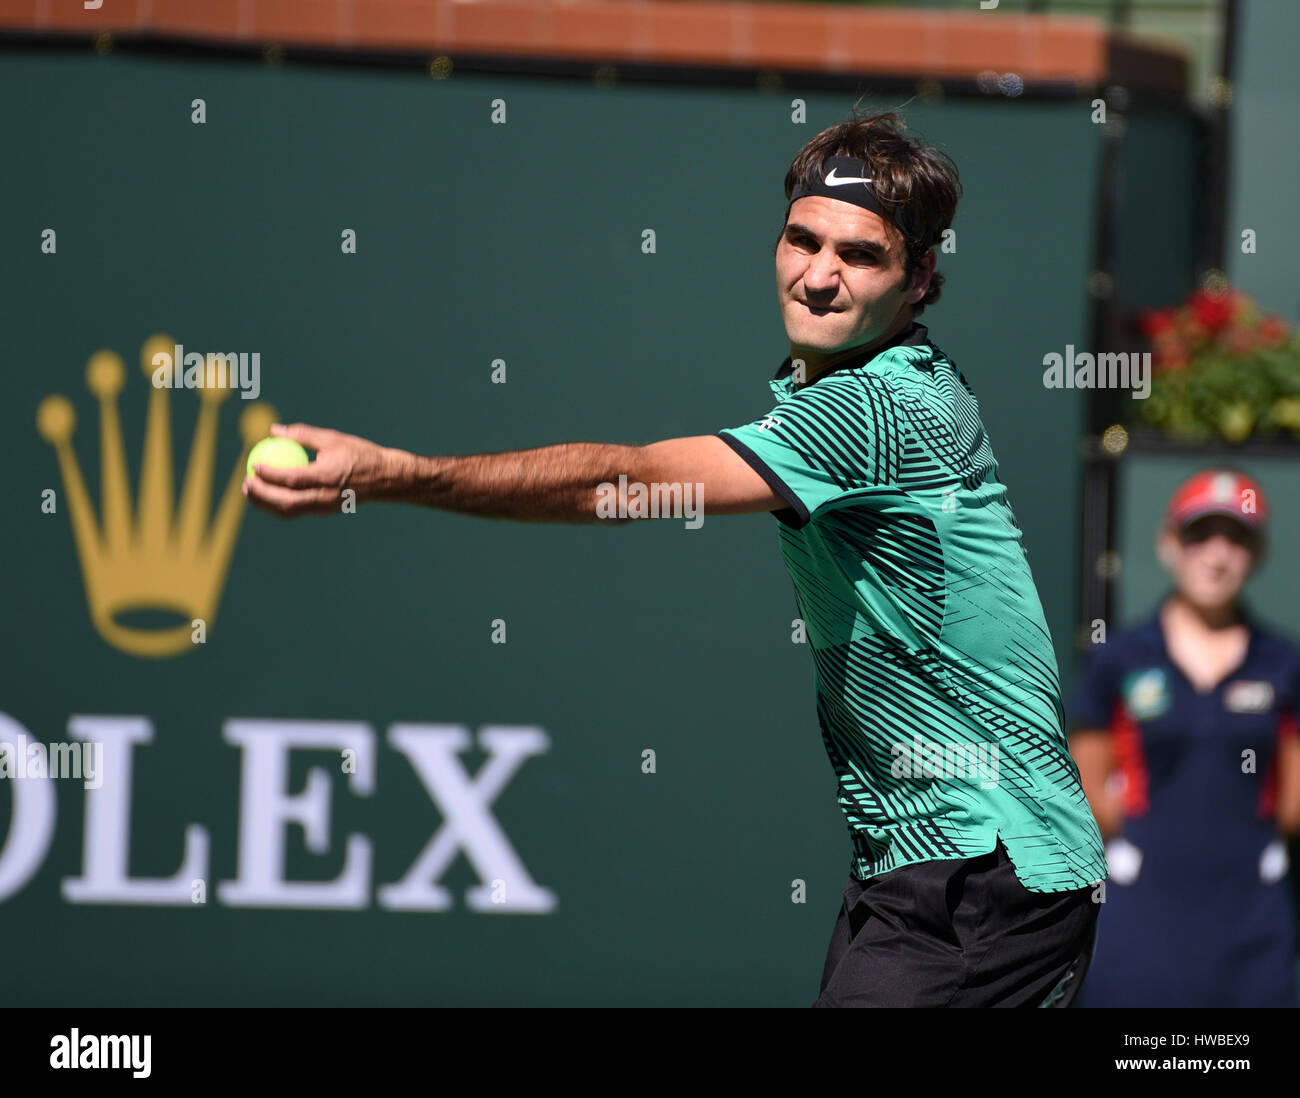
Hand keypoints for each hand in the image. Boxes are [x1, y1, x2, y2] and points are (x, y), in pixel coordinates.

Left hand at [242, 422, 411, 516]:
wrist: (384, 479)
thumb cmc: (359, 454)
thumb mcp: (333, 439)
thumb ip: (302, 435)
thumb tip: (274, 430)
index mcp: (329, 476)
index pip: (293, 479)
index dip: (270, 474)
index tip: (254, 465)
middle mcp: (326, 496)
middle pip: (286, 502)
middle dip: (262, 495)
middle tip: (245, 482)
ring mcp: (325, 508)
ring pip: (289, 511)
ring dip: (266, 504)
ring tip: (249, 491)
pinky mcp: (324, 512)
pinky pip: (296, 511)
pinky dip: (278, 505)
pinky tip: (267, 495)